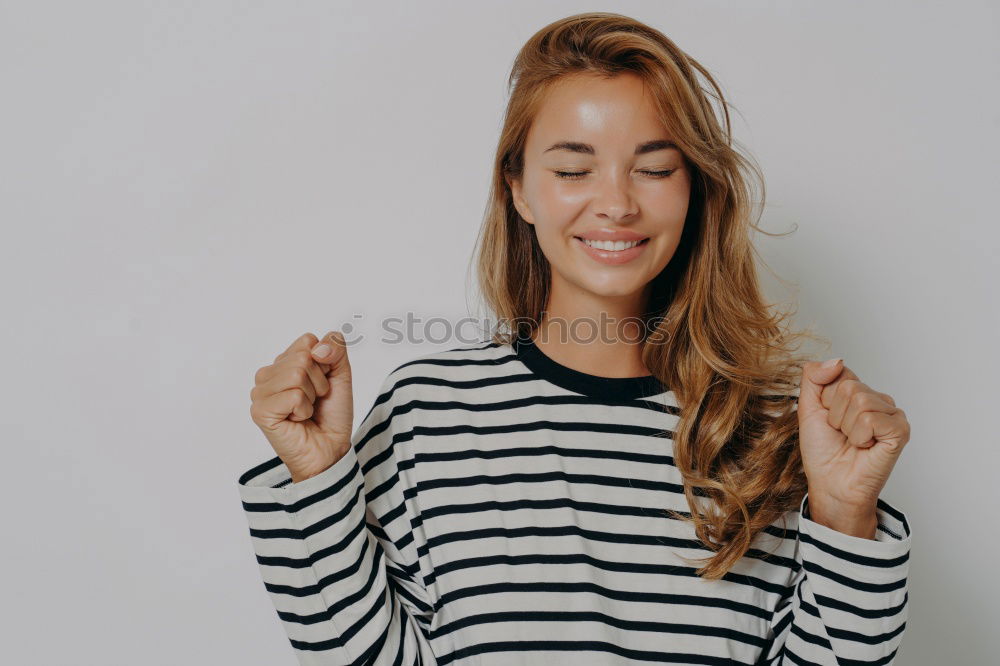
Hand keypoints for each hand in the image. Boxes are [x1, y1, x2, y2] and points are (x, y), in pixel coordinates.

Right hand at [249, 330, 354, 482]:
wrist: (330, 448)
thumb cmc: (330, 414)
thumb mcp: (341, 374)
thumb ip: (335, 349)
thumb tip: (318, 348)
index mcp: (283, 362)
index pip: (307, 341)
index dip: (325, 364)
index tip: (322, 385)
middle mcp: (267, 374)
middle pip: (303, 357)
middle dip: (319, 382)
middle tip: (314, 401)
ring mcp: (260, 393)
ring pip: (296, 374)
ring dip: (311, 396)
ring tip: (305, 411)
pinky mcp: (260, 411)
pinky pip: (293, 395)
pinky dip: (304, 410)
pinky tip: (297, 420)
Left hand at [796, 359, 910, 531]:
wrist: (831, 484)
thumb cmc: (822, 451)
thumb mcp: (808, 408)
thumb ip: (813, 377)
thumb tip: (837, 360)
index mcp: (859, 391)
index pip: (840, 371)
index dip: (825, 398)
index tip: (828, 418)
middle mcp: (878, 399)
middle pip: (849, 386)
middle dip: (834, 413)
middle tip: (841, 434)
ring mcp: (892, 414)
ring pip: (859, 401)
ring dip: (845, 426)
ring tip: (852, 441)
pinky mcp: (900, 430)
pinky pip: (870, 419)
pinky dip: (859, 436)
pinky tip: (865, 447)